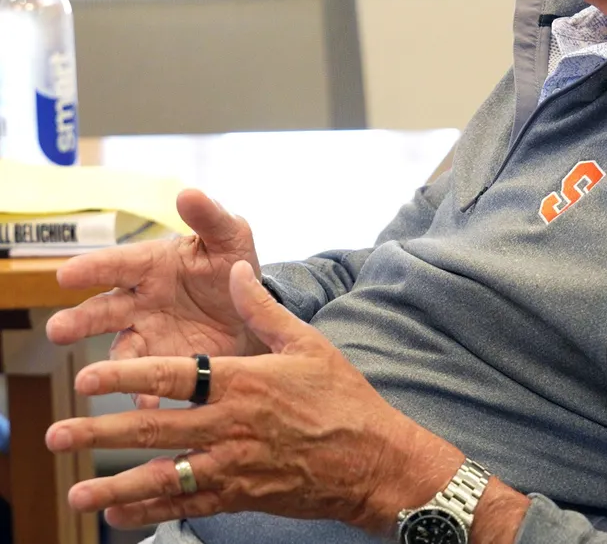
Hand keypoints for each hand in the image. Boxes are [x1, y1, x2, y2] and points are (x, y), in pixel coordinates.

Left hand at [45, 261, 463, 534]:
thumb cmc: (342, 396)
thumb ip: (263, 310)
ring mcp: (231, 466)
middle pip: (153, 430)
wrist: (371, 459)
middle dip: (100, 433)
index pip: (172, 377)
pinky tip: (119, 513)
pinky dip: (148, 510)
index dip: (125, 377)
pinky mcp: (239, 495)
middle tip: (57, 435)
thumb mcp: (308, 342)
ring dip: (113, 484)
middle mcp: (230, 425)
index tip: (86, 377)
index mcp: (243, 381)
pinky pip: (184, 504)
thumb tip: (237, 272)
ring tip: (75, 491)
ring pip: (160, 477)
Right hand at [46, 190, 266, 406]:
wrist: (253, 310)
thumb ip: (209, 217)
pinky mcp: (163, 365)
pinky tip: (146, 405)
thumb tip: (187, 192)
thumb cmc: (233, 266)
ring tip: (89, 380)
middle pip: (103, 310)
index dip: (93, 268)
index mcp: (153, 265)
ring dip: (105, 366)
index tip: (65, 275)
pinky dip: (144, 395)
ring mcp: (148, 335)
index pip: (119, 264)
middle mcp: (140, 301)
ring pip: (120, 350)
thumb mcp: (230, 238)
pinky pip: (149, 382)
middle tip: (57, 330)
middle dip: (79, 321)